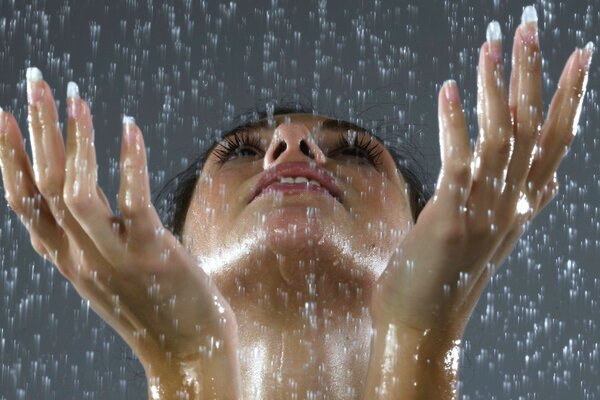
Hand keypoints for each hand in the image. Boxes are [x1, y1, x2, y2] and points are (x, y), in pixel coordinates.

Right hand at [0, 71, 239, 392]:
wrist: (186, 355)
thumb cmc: (156, 309)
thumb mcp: (111, 274)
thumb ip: (95, 241)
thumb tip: (96, 204)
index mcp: (68, 260)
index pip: (24, 202)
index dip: (8, 158)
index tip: (1, 116)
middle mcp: (81, 258)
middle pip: (45, 186)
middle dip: (37, 130)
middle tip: (36, 80)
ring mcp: (114, 258)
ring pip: (76, 193)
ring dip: (74, 140)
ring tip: (77, 96)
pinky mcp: (153, 255)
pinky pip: (132, 203)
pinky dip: (127, 162)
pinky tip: (128, 128)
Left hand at [370, 15, 592, 338]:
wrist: (424, 323)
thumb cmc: (448, 274)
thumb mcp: (491, 234)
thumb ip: (515, 201)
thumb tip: (547, 181)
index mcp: (521, 205)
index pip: (556, 141)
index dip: (570, 97)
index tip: (580, 55)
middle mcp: (511, 204)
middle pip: (532, 127)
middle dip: (534, 73)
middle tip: (532, 25)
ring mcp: (484, 210)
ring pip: (501, 136)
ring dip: (496, 85)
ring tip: (491, 42)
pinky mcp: (451, 217)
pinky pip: (459, 160)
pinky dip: (456, 122)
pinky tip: (451, 88)